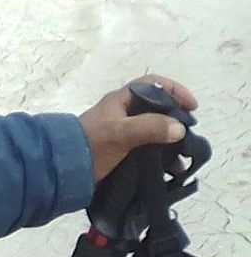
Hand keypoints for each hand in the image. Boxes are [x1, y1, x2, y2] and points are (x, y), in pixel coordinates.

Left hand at [77, 74, 198, 182]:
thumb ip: (149, 128)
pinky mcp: (123, 150)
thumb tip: (179, 127)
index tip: (192, 107)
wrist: (64, 168)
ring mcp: (123, 131)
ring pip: (155, 131)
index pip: (153, 84)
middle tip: (189, 138)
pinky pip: (149, 149)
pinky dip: (162, 157)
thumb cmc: (91, 145)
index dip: (174, 90)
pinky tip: (170, 171)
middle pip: (157, 109)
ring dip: (171, 144)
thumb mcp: (120, 133)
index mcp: (121, 101)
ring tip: (182, 161)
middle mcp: (123, 113)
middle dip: (176, 122)